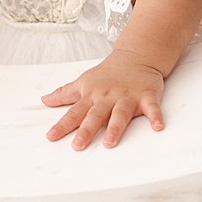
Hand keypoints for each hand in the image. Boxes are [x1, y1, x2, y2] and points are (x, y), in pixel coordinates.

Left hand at [41, 51, 165, 148]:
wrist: (135, 55)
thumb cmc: (107, 73)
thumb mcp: (83, 81)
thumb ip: (64, 93)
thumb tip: (44, 100)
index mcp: (92, 95)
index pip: (74, 112)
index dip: (62, 125)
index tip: (51, 137)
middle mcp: (108, 97)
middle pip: (95, 115)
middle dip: (86, 130)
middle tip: (78, 145)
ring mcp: (128, 96)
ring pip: (120, 113)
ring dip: (116, 127)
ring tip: (109, 142)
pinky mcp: (147, 95)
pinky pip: (152, 107)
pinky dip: (156, 116)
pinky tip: (158, 127)